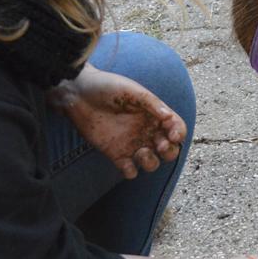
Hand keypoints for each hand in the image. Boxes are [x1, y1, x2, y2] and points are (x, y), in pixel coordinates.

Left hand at [49, 64, 186, 178]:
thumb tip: (169, 117)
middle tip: (159, 146)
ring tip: (140, 153)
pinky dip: (131, 172)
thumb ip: (151, 103)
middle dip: (169, 151)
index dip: (179, 134)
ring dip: (151, 163)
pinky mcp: (115, 153)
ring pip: (151, 163)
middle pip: (169, 149)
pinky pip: (129, 170)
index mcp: (154, 115)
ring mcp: (131, 144)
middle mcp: (146, 131)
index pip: (176, 128)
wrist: (78, 94)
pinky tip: (126, 164)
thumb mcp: (131, 90)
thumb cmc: (106, 86)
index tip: (171, 135)